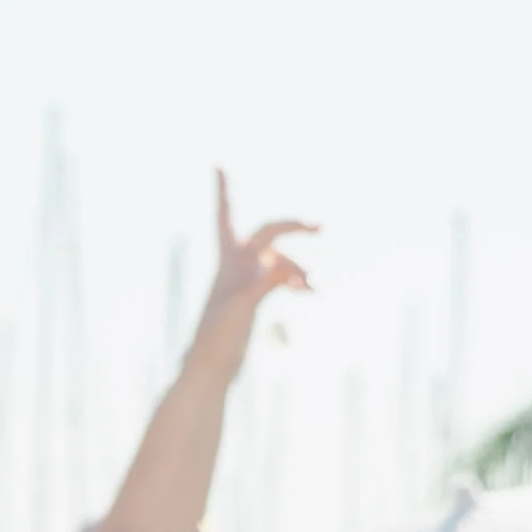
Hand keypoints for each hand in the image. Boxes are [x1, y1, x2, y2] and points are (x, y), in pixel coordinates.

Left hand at [195, 171, 315, 363]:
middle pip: (267, 235)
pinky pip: (282, 281)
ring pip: (281, 262)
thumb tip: (290, 269)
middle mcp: (238, 266)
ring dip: (301, 269)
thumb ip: (265, 286)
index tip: (218, 163)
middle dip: (292, 228)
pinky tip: (312, 292)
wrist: (211, 367)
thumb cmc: (218, 339)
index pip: (226, 218)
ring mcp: (248, 281)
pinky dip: (297, 283)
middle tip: (320, 226)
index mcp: (228, 262)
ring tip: (318, 288)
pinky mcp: (256, 300)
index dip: (224, 191)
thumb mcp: (243, 310)